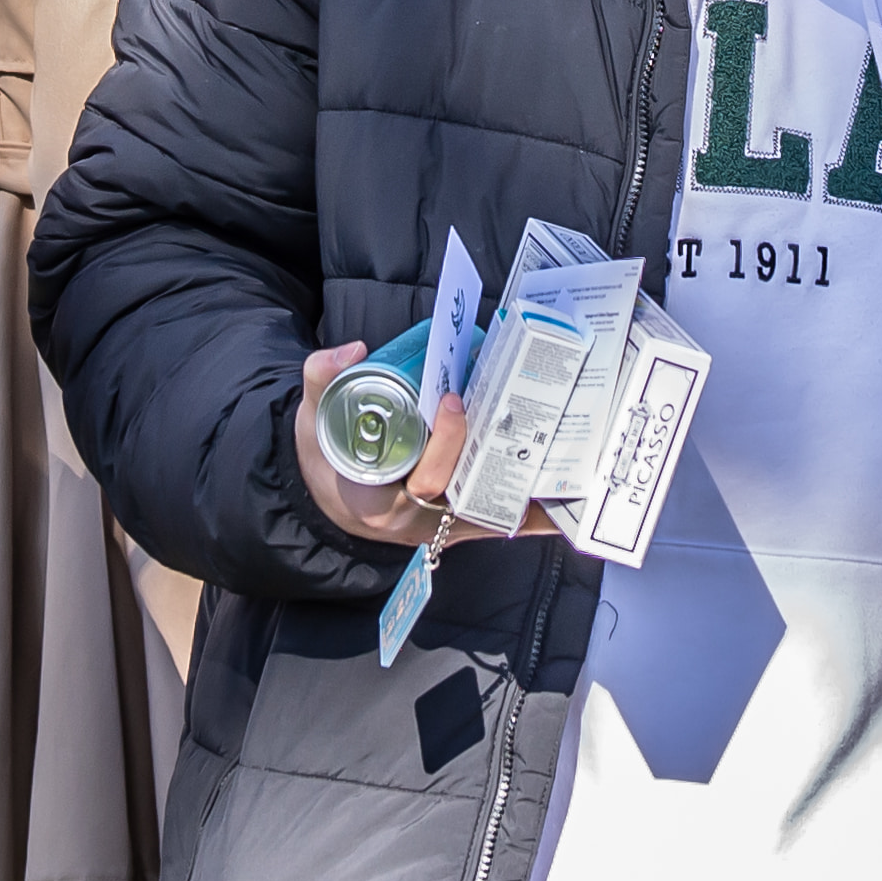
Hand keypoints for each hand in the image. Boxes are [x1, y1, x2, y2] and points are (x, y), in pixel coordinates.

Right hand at [291, 346, 554, 549]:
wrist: (332, 501)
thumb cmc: (326, 459)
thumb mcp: (312, 419)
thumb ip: (322, 379)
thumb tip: (353, 350)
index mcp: (377, 498)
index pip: (421, 480)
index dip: (444, 444)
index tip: (454, 400)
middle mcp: (414, 521)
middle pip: (465, 493)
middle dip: (496, 455)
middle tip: (520, 411)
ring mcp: (437, 529)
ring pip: (489, 513)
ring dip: (527, 494)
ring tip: (569, 469)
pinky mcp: (454, 530)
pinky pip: (495, 524)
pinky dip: (528, 516)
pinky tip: (565, 504)